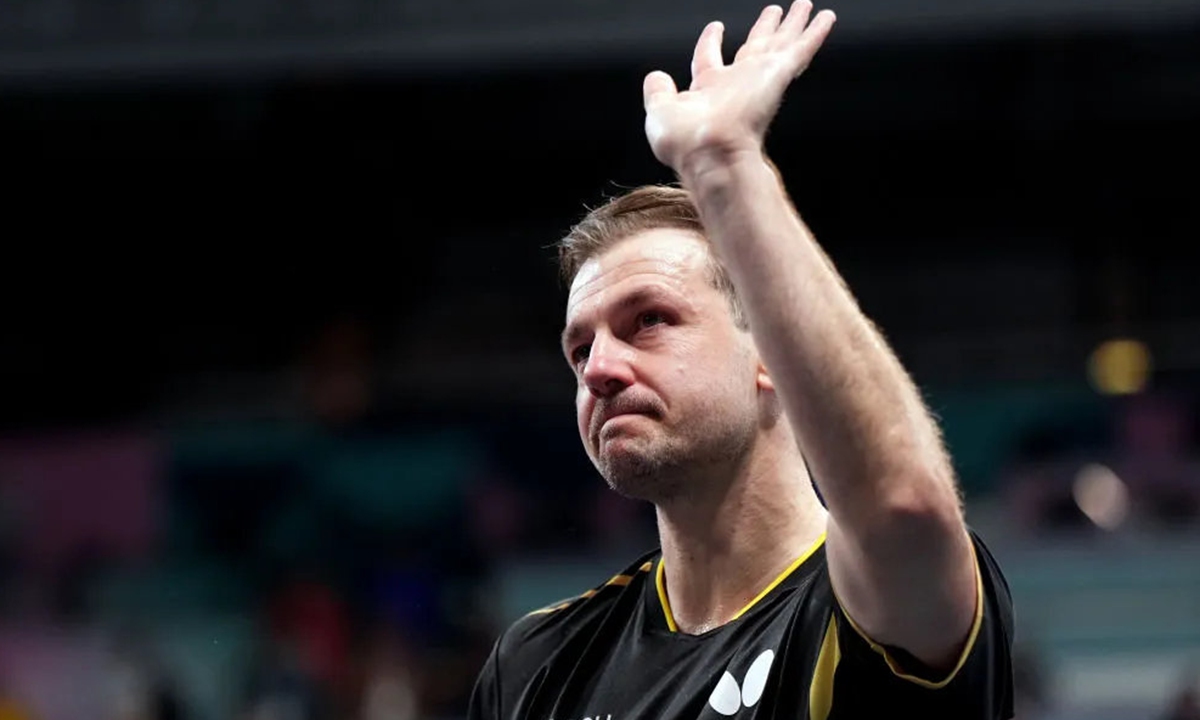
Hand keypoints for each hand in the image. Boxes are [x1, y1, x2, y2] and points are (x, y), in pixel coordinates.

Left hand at [642, 1, 835, 176]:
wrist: (710, 154)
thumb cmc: (685, 143)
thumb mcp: (659, 110)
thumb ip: (657, 91)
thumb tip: (656, 76)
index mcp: (708, 90)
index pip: (709, 58)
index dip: (711, 40)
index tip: (716, 26)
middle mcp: (736, 83)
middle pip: (754, 47)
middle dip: (764, 29)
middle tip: (775, 12)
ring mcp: (759, 79)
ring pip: (781, 43)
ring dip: (794, 24)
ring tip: (805, 5)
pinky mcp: (776, 76)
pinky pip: (799, 49)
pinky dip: (814, 34)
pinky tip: (826, 17)